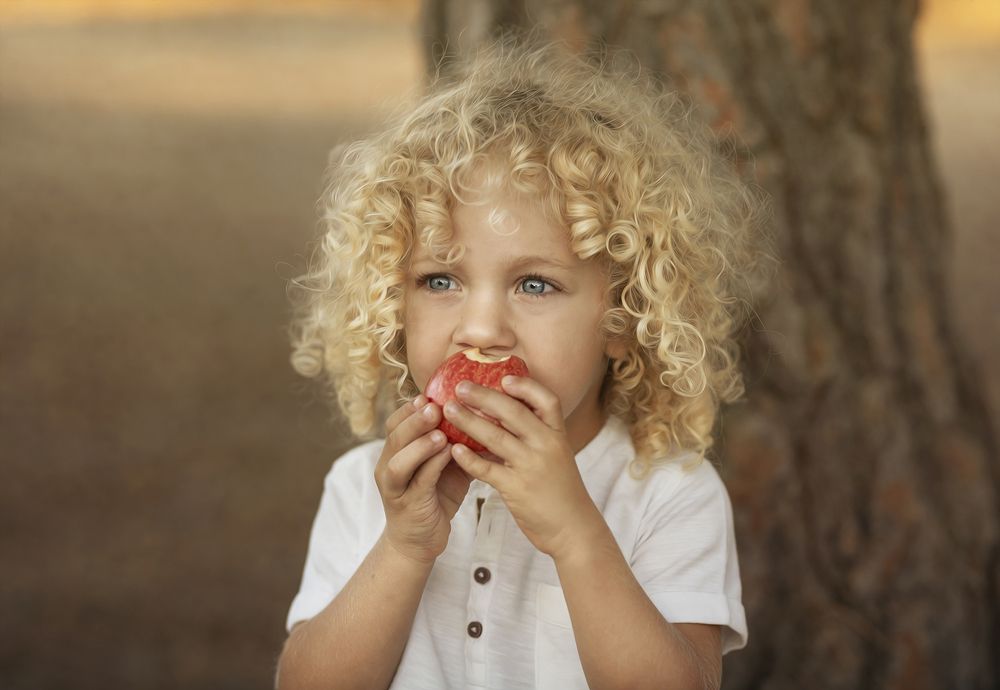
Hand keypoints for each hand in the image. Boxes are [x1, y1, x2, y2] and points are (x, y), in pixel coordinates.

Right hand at [375, 395, 472, 564]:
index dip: (409, 409)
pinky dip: (432, 466)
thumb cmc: (434, 497)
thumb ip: (451, 443)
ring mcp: (395, 488)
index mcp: (395, 453)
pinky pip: (418, 482)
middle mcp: (388, 467)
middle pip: (395, 437)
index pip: (395, 423)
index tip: (427, 394)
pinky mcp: (408, 505)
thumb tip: (480, 415)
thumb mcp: (442, 466)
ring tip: (440, 431)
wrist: (420, 541)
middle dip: (414, 420)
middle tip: (434, 406)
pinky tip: (448, 454)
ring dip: (419, 443)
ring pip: (399, 460)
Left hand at [442, 377, 604, 560]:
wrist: (573, 528)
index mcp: (558, 435)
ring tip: (448, 410)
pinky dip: (469, 459)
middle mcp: (546, 446)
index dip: (526, 387)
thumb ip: (538, 435)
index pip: (547, 401)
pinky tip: (454, 450)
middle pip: (514, 412)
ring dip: (468, 421)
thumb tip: (508, 412)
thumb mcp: (558, 455)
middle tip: (460, 387)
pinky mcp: (517, 489)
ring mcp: (531, 466)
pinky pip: (487, 469)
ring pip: (495, 437)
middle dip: (484, 396)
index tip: (504, 378)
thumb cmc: (561, 490)